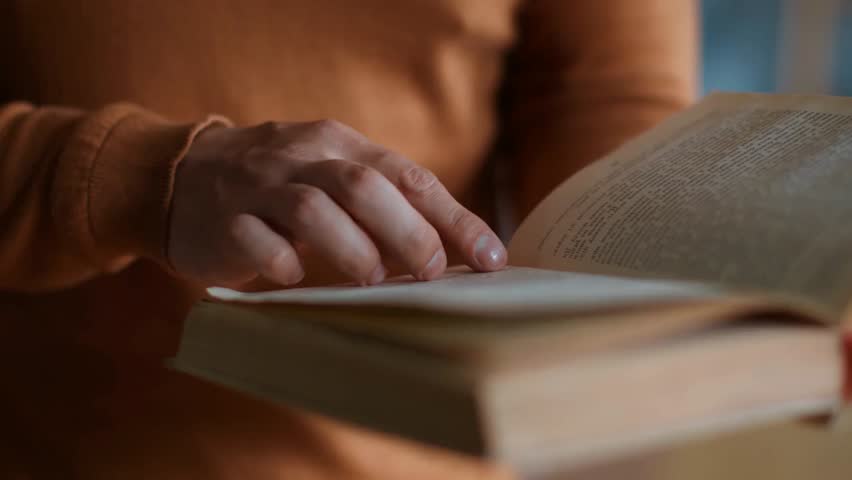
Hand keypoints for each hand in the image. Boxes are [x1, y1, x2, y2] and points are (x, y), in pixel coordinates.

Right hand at [168, 120, 506, 286]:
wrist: (183, 176)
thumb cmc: (279, 185)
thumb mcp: (331, 175)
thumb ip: (382, 202)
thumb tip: (450, 250)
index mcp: (340, 143)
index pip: (409, 176)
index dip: (454, 218)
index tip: (490, 257)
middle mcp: (303, 156)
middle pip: (364, 187)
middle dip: (409, 234)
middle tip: (432, 272)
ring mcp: (259, 186)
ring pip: (313, 210)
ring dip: (353, 250)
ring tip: (371, 281)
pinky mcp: (224, 220)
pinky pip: (258, 241)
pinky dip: (285, 264)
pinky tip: (298, 280)